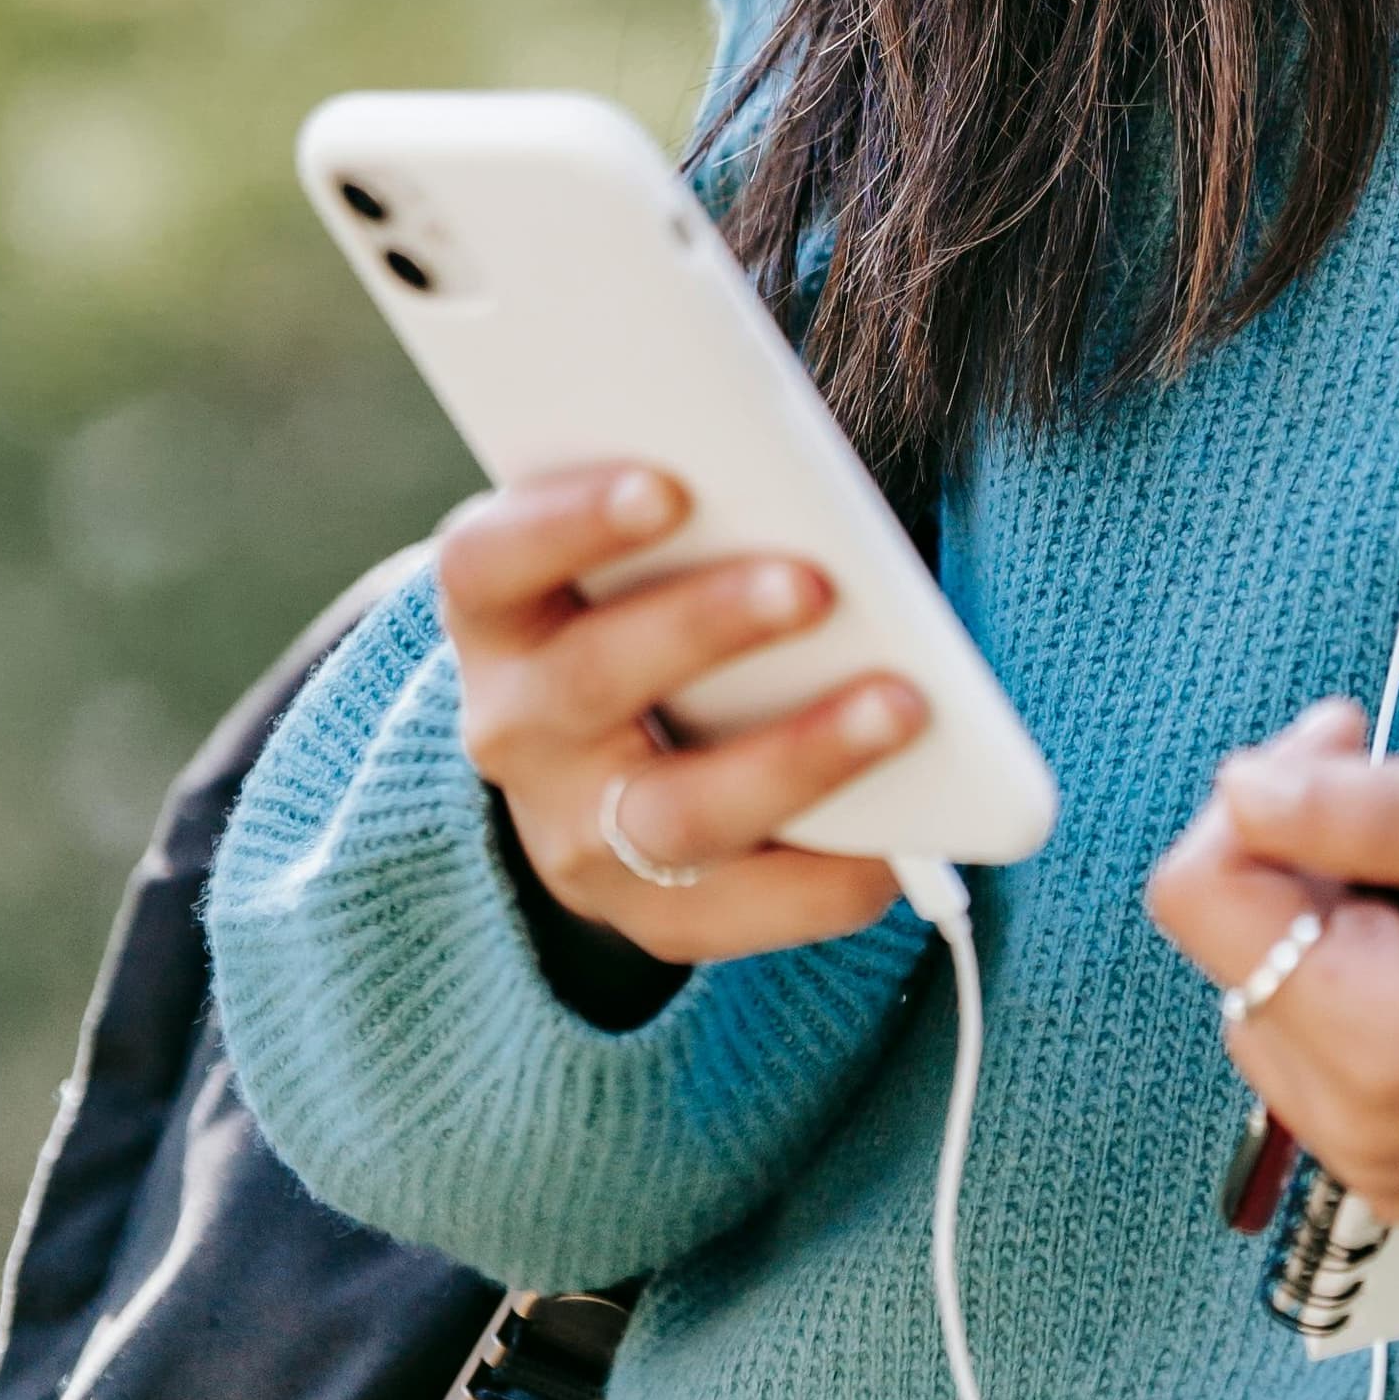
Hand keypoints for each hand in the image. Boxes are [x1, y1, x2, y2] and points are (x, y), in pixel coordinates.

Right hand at [440, 465, 917, 963]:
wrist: (598, 772)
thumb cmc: (647, 607)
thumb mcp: (634, 555)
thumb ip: (695, 515)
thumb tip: (806, 491)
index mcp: (498, 614)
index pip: (491, 560)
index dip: (570, 521)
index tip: (667, 485)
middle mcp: (516, 729)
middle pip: (592, 681)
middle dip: (708, 627)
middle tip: (815, 583)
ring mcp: (573, 835)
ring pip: (677, 813)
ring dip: (798, 757)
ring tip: (902, 705)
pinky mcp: (649, 914)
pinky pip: (742, 909)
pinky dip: (830, 875)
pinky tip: (907, 837)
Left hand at [1145, 704, 1398, 1226]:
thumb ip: (1364, 809)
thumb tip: (1241, 787)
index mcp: (1380, 1047)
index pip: (1199, 894)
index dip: (1262, 790)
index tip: (1350, 741)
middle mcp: (1361, 1134)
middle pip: (1230, 950)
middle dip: (1299, 861)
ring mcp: (1380, 1168)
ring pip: (1265, 999)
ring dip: (1326, 923)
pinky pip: (1318, 1057)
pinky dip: (1358, 987)